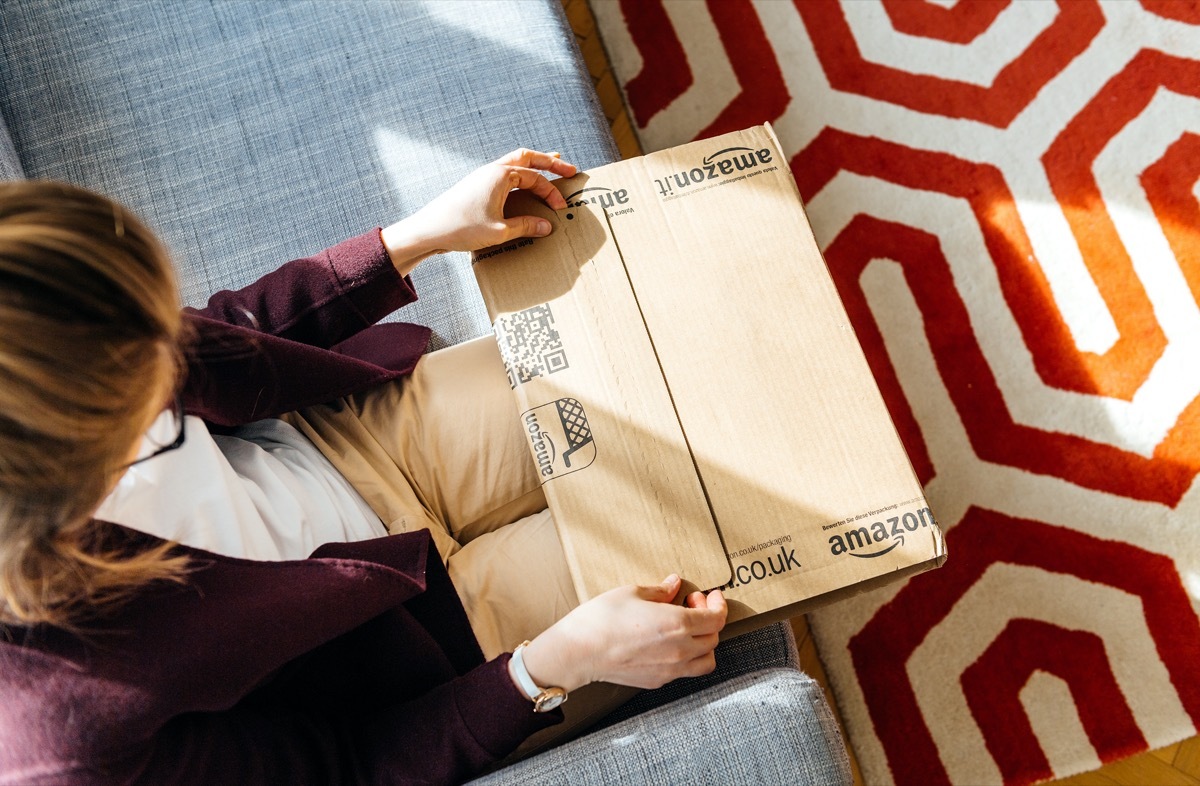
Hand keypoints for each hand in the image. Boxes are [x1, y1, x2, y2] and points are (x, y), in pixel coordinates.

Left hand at [381, 148, 576, 275]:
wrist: (429, 229)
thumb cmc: (461, 228)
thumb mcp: (499, 231)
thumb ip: (526, 226)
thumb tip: (547, 226)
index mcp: (500, 175)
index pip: (535, 178)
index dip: (551, 192)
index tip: (560, 208)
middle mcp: (492, 170)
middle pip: (527, 157)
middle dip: (549, 162)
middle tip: (568, 168)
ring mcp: (483, 176)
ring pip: (515, 162)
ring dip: (534, 164)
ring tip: (551, 163)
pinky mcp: (477, 186)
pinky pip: (505, 173)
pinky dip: (520, 174)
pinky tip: (524, 182)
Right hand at [516, 575, 726, 692]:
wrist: (579, 652)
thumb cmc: (602, 619)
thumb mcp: (632, 593)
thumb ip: (660, 590)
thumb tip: (674, 584)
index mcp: (678, 624)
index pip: (716, 618)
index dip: (717, 604)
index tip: (709, 595)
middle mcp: (680, 650)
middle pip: (714, 638)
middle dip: (709, 619)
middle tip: (692, 604)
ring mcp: (670, 669)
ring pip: (706, 661)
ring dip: (704, 643)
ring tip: (687, 629)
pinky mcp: (657, 681)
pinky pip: (685, 671)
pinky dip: (687, 657)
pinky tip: (668, 643)